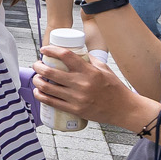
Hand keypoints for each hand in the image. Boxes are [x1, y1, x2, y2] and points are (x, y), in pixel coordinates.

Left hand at [32, 46, 153, 128]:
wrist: (123, 109)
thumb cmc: (114, 88)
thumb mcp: (104, 69)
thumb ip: (89, 60)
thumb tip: (76, 51)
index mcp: (89, 71)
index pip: (66, 55)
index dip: (51, 50)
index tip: (44, 49)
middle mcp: (81, 83)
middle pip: (50, 72)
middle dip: (38, 66)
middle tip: (36, 64)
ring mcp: (77, 98)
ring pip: (48, 88)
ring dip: (37, 81)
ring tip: (36, 78)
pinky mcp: (75, 110)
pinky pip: (52, 102)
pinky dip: (41, 96)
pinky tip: (38, 91)